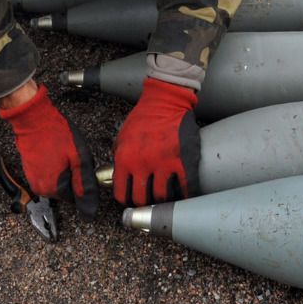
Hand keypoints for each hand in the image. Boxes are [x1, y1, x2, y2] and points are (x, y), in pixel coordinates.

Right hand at [0, 82, 97, 216]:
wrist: (33, 118)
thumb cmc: (56, 133)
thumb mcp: (79, 158)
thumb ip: (85, 186)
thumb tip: (90, 210)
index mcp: (55, 188)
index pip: (77, 198)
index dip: (82, 180)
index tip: (81, 165)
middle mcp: (42, 189)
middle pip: (66, 191)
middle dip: (73, 176)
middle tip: (72, 157)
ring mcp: (33, 179)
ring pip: (57, 182)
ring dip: (63, 171)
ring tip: (62, 153)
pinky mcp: (29, 171)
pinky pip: (47, 174)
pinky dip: (53, 166)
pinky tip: (54, 152)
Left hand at [112, 77, 199, 206]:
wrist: (165, 101)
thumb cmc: (143, 118)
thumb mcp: (122, 138)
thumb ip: (119, 159)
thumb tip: (117, 179)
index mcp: (124, 159)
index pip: (121, 194)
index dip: (127, 201)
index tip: (133, 201)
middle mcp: (142, 164)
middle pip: (142, 199)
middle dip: (145, 203)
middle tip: (150, 200)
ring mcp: (163, 163)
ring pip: (162, 196)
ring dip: (164, 199)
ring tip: (166, 195)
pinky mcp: (182, 160)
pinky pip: (185, 187)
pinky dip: (185, 195)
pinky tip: (184, 195)